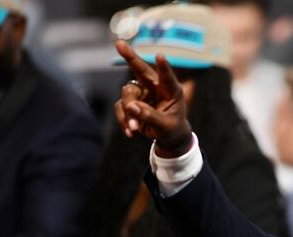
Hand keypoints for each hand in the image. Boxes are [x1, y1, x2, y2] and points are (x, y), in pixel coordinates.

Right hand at [113, 40, 191, 156]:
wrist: (168, 137)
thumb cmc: (172, 127)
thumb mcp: (166, 125)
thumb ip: (150, 116)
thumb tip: (131, 107)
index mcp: (170, 90)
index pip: (166, 77)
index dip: (163, 67)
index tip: (160, 56)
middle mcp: (155, 87)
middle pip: (140, 69)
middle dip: (129, 56)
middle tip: (119, 43)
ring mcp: (142, 93)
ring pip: (127, 94)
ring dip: (128, 110)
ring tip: (134, 128)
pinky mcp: (131, 103)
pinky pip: (121, 108)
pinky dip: (124, 120)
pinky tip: (130, 132)